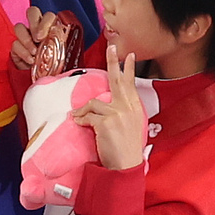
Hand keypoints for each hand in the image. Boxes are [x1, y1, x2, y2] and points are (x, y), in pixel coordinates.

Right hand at [11, 9, 79, 83]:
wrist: (43, 78)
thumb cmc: (57, 64)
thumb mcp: (64, 54)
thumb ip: (66, 47)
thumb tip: (73, 48)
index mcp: (51, 27)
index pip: (47, 15)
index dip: (45, 22)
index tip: (44, 36)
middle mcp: (37, 27)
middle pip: (32, 12)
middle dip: (34, 24)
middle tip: (38, 39)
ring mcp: (25, 36)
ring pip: (19, 27)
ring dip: (26, 39)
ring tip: (34, 53)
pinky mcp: (16, 47)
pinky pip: (15, 44)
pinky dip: (23, 52)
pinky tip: (30, 60)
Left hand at [72, 46, 149, 172]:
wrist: (126, 166)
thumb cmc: (127, 150)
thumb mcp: (133, 127)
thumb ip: (124, 112)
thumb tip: (108, 105)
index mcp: (135, 109)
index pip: (131, 85)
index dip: (128, 69)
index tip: (129, 55)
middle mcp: (128, 108)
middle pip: (117, 80)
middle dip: (113, 62)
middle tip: (111, 47)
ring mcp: (117, 113)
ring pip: (94, 103)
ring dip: (83, 110)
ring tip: (78, 117)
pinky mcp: (105, 122)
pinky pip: (87, 116)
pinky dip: (81, 120)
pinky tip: (79, 124)